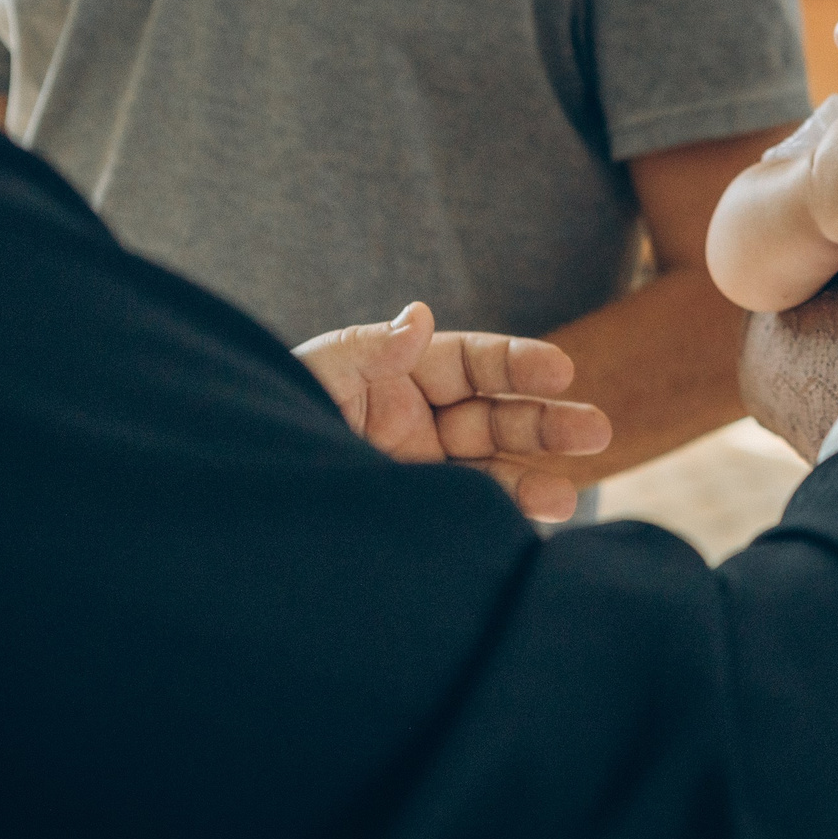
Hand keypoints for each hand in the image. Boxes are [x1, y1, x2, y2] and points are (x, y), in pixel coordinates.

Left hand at [294, 302, 611, 521]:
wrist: (241, 491)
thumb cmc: (275, 412)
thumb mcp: (320, 373)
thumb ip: (373, 349)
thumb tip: (419, 313)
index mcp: (403, 373)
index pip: (475, 362)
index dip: (519, 364)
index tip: (560, 371)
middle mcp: (419, 419)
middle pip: (496, 416)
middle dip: (546, 423)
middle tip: (596, 430)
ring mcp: (419, 470)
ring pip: (489, 470)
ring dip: (531, 480)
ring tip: (568, 498)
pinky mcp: (411, 512)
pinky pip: (465, 513)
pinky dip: (498, 517)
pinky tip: (529, 526)